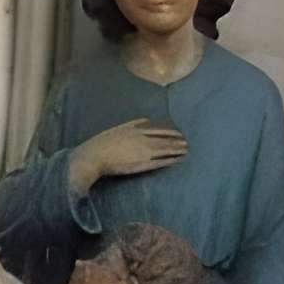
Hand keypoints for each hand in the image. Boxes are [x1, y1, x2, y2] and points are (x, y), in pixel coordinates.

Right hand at [72, 120, 188, 191]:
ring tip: (186, 151)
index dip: (170, 132)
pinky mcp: (143, 164)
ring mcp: (144, 151)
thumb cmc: (103, 142)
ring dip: (177, 150)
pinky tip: (177, 161)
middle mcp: (143, 139)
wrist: (95, 155)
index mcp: (136, 129)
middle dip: (177, 141)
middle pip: (165, 139)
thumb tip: (145, 120)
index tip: (178, 133)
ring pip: (165, 150)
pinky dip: (170, 161)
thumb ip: (134, 124)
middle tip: (187, 143)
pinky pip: (160, 162)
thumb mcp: (119, 128)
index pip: (159, 130)